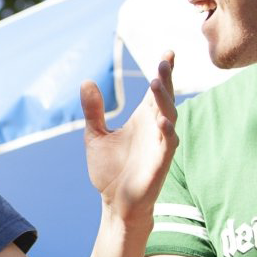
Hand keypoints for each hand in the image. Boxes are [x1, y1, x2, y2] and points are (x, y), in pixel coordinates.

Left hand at [82, 51, 177, 220]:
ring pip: (169, 117)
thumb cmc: (110, 171)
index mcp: (142, 119)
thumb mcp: (96, 136)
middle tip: (164, 62)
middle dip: (166, 80)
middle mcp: (155, 128)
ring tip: (158, 83)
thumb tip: (87, 82)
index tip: (168, 53)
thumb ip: (94, 111)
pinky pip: (168, 144)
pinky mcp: (161, 162)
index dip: (164, 73)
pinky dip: (167, 131)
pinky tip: (162, 121)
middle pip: (164, 99)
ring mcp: (160, 144)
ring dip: (165, 101)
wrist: (114, 203)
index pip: (156, 91)